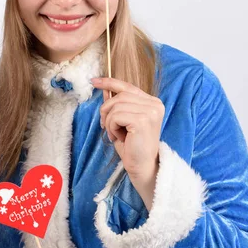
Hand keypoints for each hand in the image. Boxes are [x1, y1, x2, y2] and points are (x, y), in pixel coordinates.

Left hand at [92, 77, 163, 209]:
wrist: (142, 166)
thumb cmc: (132, 146)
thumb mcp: (122, 121)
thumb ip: (116, 104)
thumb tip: (104, 89)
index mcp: (152, 102)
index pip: (127, 87)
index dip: (109, 82)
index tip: (94, 81)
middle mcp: (154, 104)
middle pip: (119, 96)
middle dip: (106, 111)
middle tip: (107, 127)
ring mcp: (150, 111)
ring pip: (115, 106)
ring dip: (109, 121)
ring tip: (115, 134)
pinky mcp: (143, 120)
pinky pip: (116, 116)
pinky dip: (112, 127)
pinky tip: (119, 137)